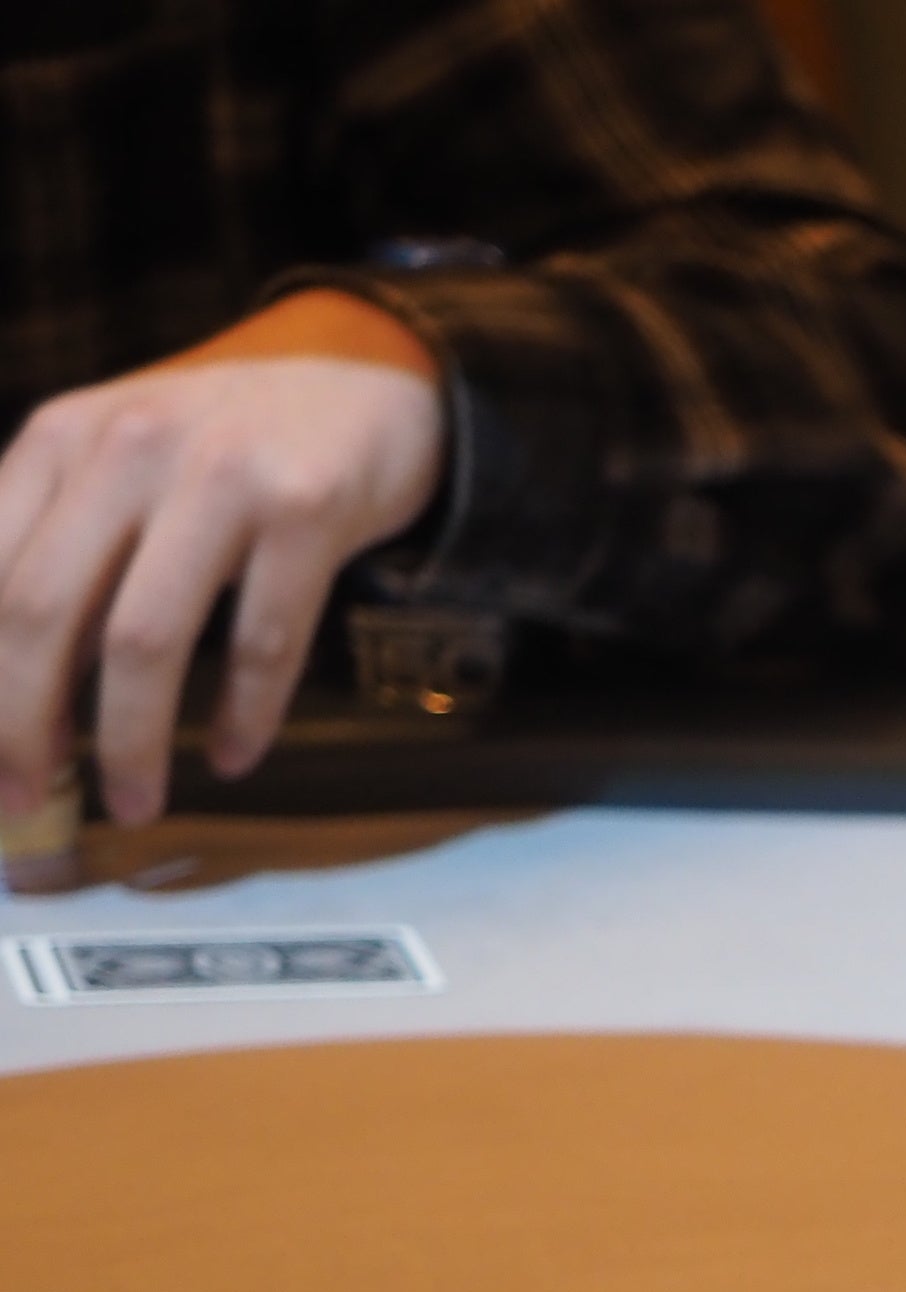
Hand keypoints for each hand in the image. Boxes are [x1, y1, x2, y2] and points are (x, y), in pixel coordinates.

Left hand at [0, 290, 446, 826]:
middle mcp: (127, 448)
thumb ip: (64, 540)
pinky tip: (233, 757)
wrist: (370, 375)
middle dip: (24, 724)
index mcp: (60, 437)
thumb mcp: (121, 459)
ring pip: (144, 638)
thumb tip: (21, 685)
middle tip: (29, 800)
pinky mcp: (307, 509)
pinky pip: (264, 639)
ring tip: (135, 802)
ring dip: (132, 741)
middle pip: (41, 610)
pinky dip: (244, 715)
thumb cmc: (233, 439)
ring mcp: (219, 476)